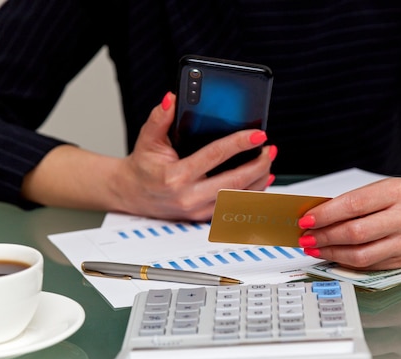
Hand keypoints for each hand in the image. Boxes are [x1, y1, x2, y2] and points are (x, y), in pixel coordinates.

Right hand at [111, 92, 275, 219]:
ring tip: (268, 160)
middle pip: (235, 182)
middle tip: (270, 149)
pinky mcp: (203, 218)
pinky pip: (234, 205)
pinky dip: (251, 193)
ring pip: (239, 197)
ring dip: (259, 179)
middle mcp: (189, 197)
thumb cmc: (142, 167)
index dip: (240, 143)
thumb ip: (161, 117)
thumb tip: (172, 98)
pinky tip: (262, 179)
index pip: (215, 156)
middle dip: (258, 164)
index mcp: (176, 177)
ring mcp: (198, 211)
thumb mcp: (147, 138)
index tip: (258, 134)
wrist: (130, 195)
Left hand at [297, 175, 400, 269]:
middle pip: (355, 233)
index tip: (306, 220)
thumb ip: (351, 202)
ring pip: (361, 255)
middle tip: (306, 237)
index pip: (354, 205)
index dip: (326, 215)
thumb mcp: (380, 188)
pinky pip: (368, 265)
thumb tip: (316, 217)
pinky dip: (345, 261)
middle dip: (324, 236)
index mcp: (396, 193)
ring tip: (315, 247)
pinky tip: (332, 254)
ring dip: (331, 252)